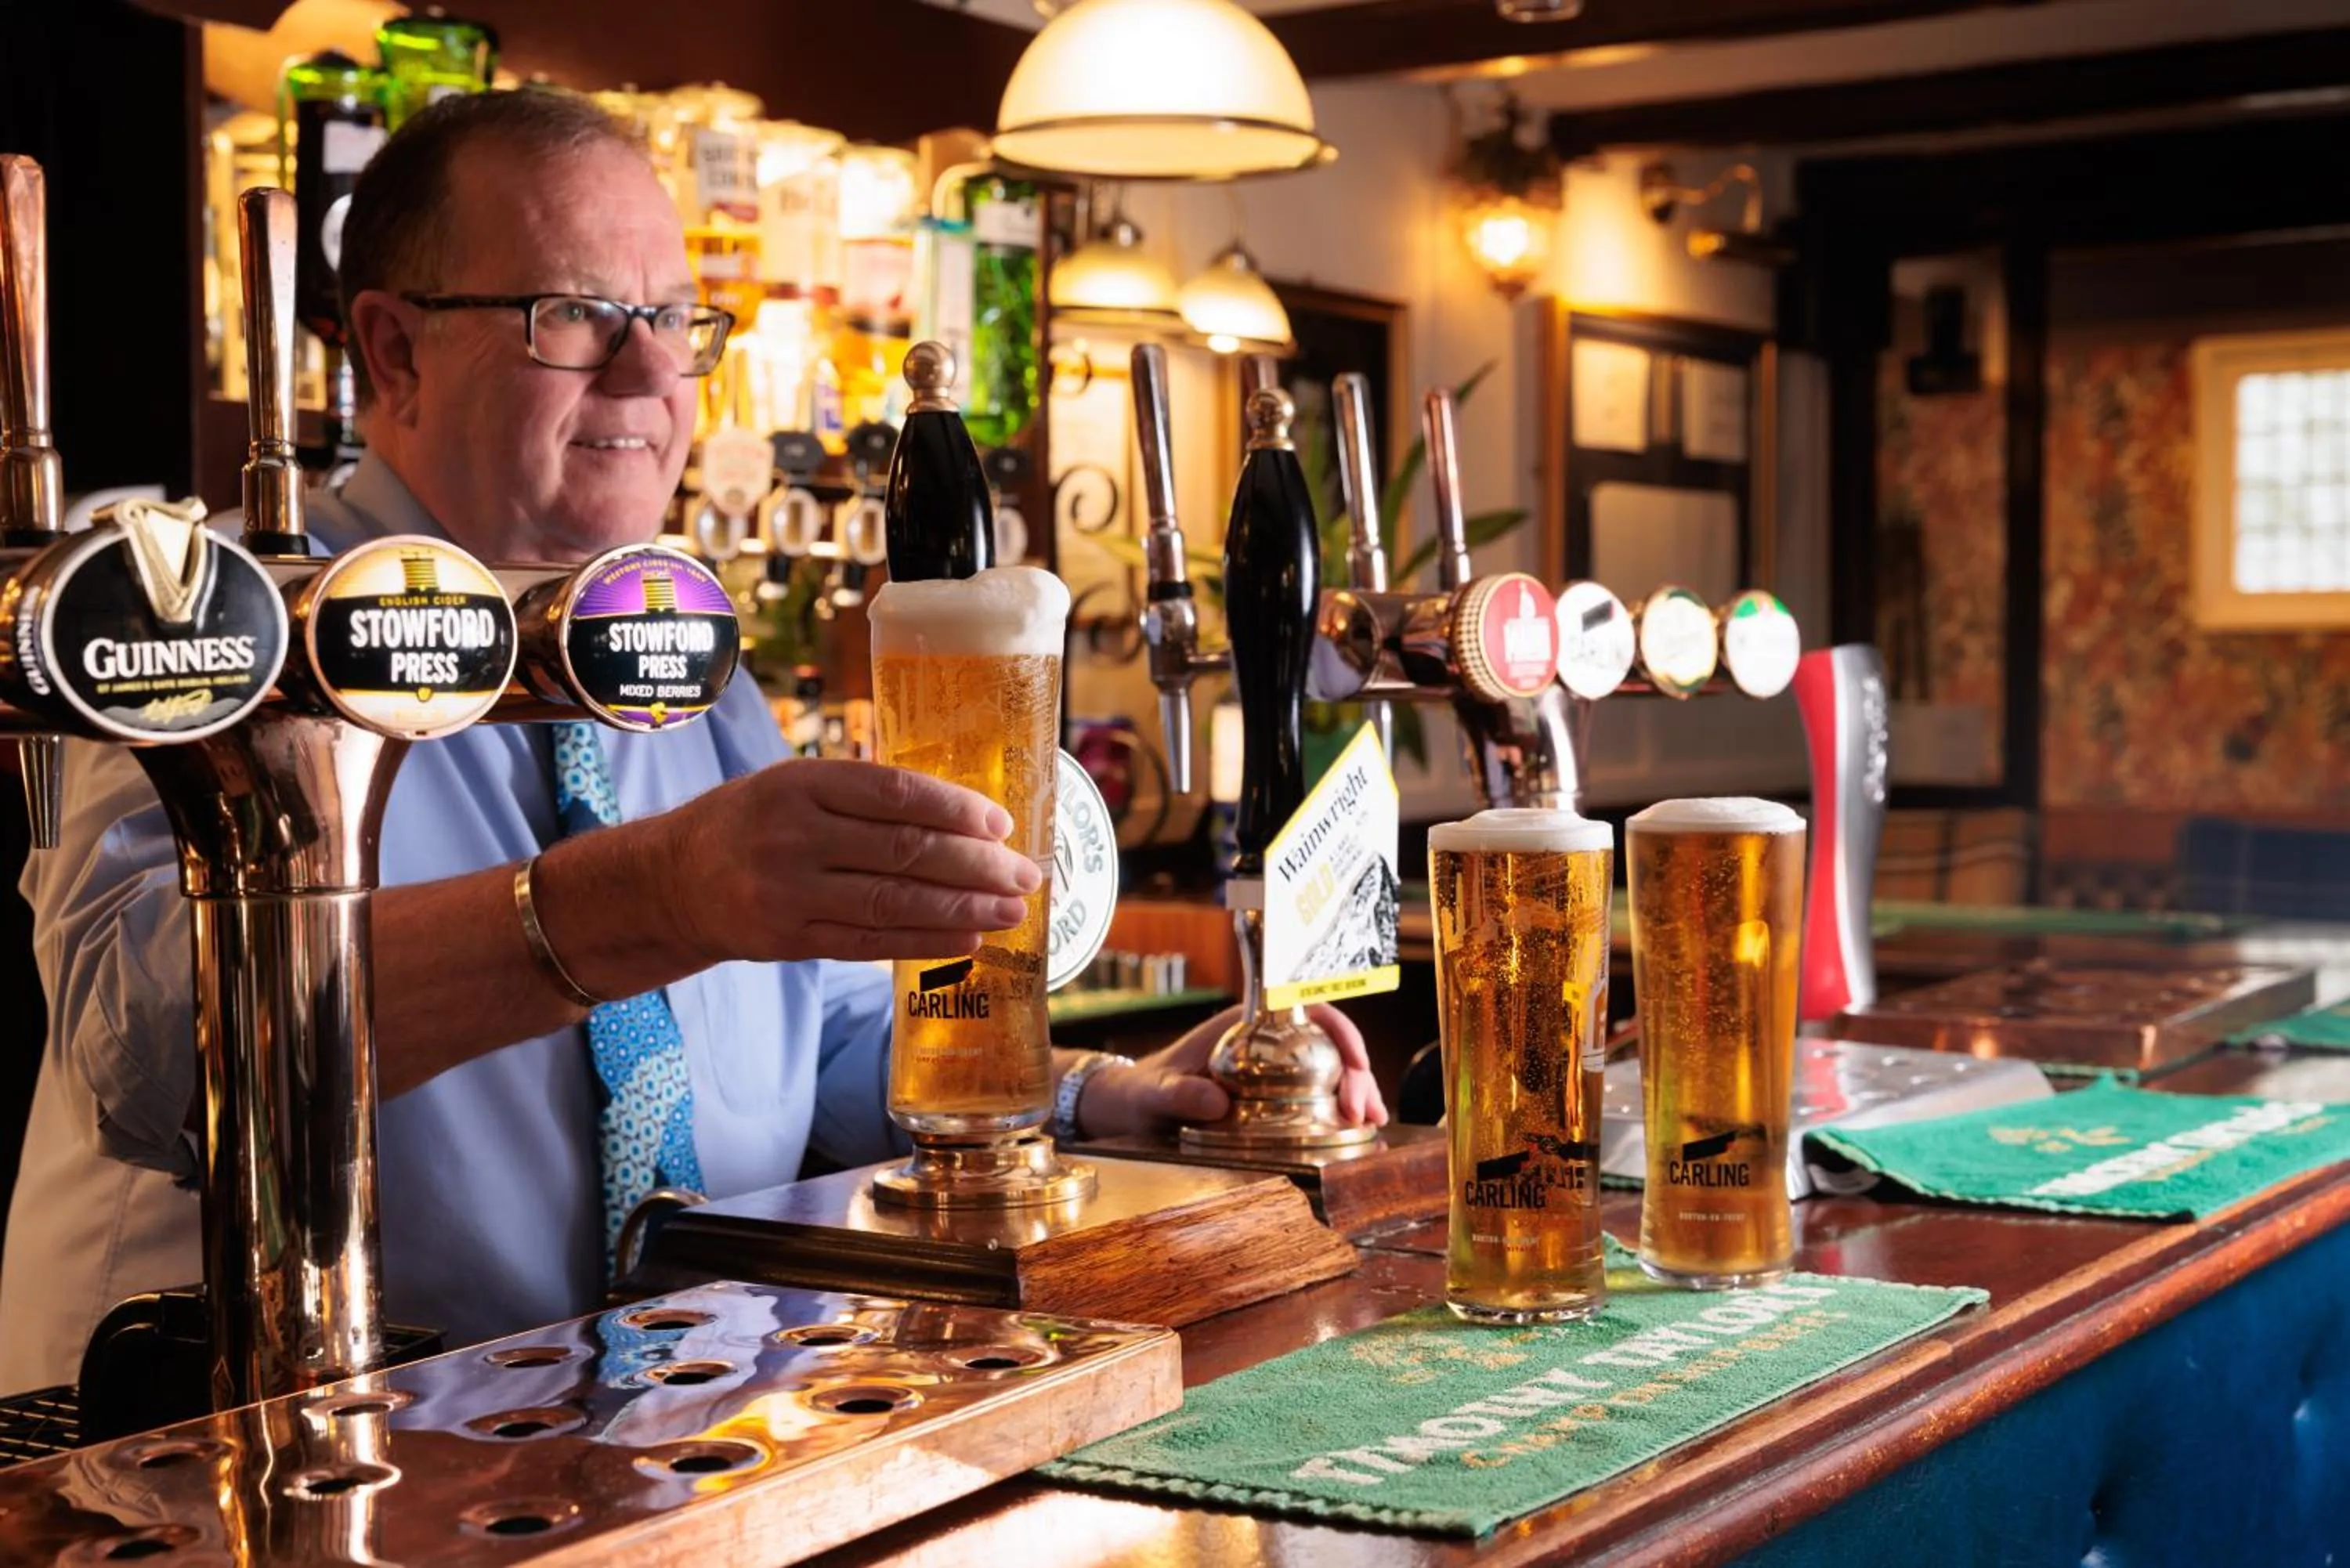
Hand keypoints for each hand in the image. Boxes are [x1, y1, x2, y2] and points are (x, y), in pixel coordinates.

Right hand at [657, 759, 1039, 964]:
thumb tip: (964, 815)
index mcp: (799, 784)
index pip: (892, 794)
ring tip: (1011, 911)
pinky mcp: (789, 940)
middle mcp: (792, 836)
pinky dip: (925, 942)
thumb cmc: (753, 823)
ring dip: (962, 908)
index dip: (954, 809)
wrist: (672, 880)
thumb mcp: (793, 785)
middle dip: (975, 865)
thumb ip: (863, 796)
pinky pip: (869, 944)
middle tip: (1025, 874)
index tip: (1001, 823)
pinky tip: (968, 938)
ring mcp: (788, 893)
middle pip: (902, 851)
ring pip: (892, 902)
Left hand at [1076, 1003, 1390, 1139]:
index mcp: (1244, 1025)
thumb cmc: (1142, 1092)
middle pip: (1328, 1044)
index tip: (1356, 1060)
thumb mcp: (1155, 1094)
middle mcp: (1265, 1041)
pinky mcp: (1273, 1097)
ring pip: (1329, 1070)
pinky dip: (1340, 1111)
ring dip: (1357, 1092)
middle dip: (1356, 1072)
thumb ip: (1178, 1095)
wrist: (1131, 1108)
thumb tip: (1215, 1102)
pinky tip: (1357, 1132)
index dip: (1340, 1030)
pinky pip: (1316, 1096)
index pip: (1306, 1010)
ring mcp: (1272, 1069)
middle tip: (1363, 1110)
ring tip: (1372, 1123)